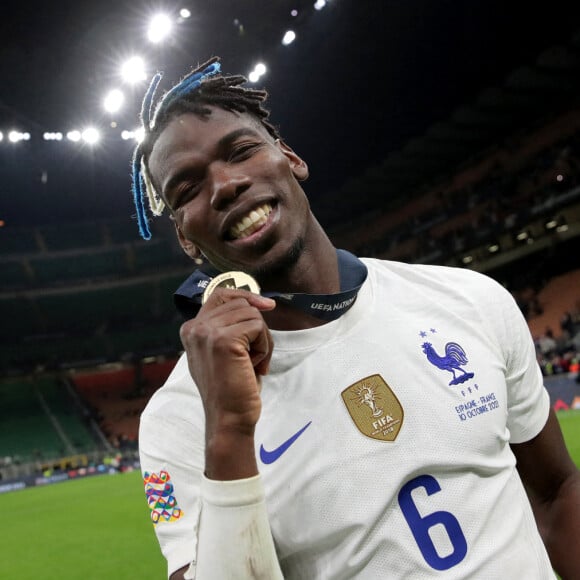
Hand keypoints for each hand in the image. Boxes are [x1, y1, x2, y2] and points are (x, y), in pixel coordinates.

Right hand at [179, 288, 275, 478]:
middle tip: (254, 357)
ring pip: (253, 315)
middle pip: (242, 304)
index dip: (245, 296)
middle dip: (257, 328)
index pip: (220, 294)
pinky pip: (258, 327)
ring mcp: (207, 332)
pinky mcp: (223, 340)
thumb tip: (258, 302)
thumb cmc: (232, 388)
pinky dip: (264, 347)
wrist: (229, 419)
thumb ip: (228, 326)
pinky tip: (254, 366)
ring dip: (262, 340)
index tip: (266, 305)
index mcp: (191, 329)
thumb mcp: (223, 351)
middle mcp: (194, 327)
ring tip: (252, 364)